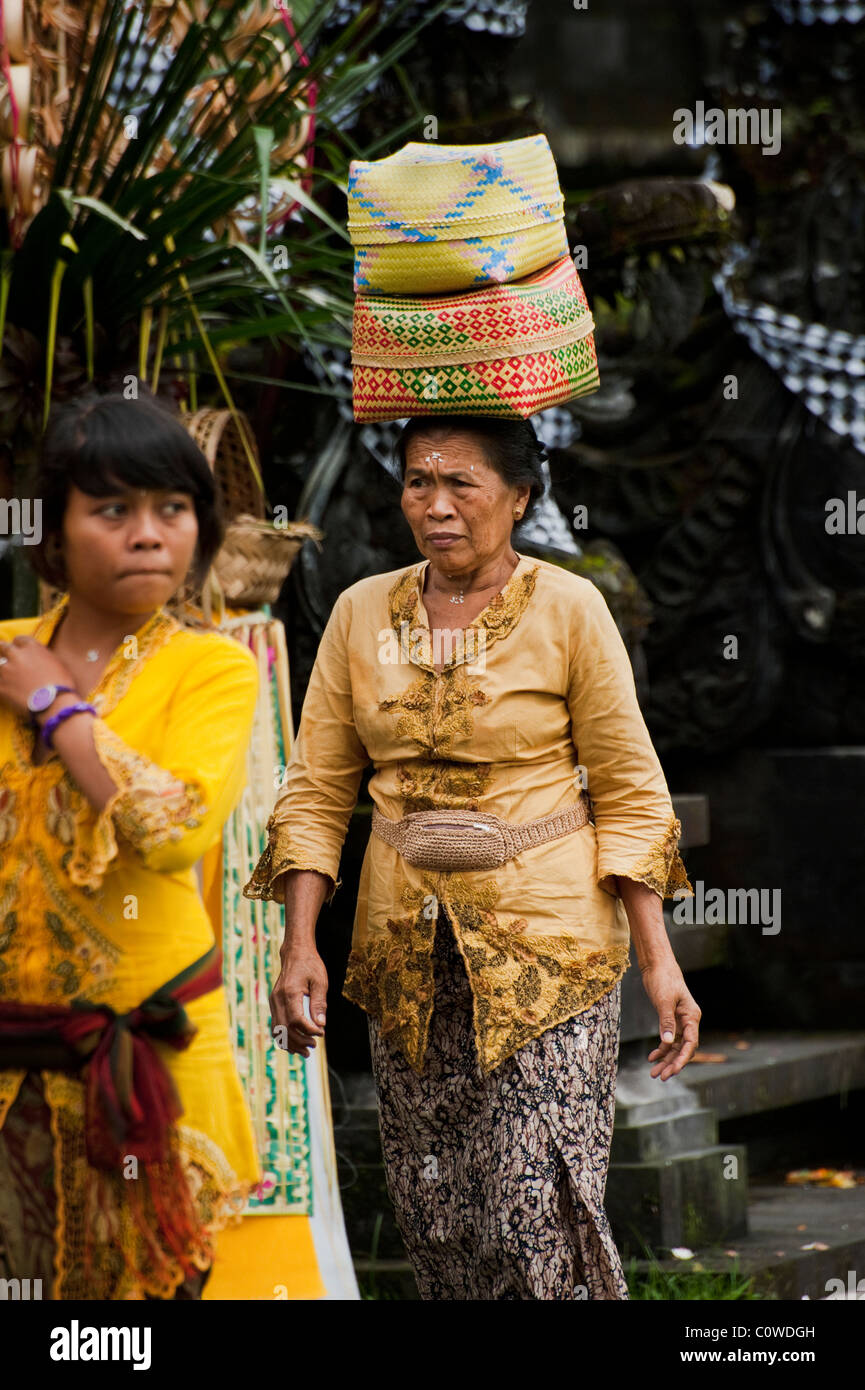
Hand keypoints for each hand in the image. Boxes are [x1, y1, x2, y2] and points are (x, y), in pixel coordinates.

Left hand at [0, 635, 78, 719]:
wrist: (54, 703)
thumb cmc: (62, 684)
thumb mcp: (58, 663)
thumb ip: (44, 657)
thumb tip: (41, 659)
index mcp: (32, 647)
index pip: (19, 639)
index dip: (20, 646)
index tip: (21, 651)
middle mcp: (16, 655)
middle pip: (3, 647)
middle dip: (6, 652)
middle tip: (10, 660)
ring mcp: (6, 670)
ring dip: (4, 670)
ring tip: (10, 678)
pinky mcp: (1, 687)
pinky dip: (2, 686)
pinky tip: (7, 690)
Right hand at [269, 944, 327, 1058]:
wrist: (295, 954)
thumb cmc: (310, 966)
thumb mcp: (320, 982)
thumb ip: (320, 1004)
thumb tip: (321, 1024)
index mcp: (290, 992)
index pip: (296, 1020)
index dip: (309, 1030)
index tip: (321, 1033)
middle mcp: (278, 999)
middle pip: (285, 1029)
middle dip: (300, 1042)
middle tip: (314, 1046)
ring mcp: (273, 1002)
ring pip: (277, 1030)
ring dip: (290, 1044)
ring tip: (305, 1052)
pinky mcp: (274, 1004)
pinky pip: (275, 1025)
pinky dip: (283, 1037)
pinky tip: (295, 1044)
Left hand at [640, 960, 700, 1079]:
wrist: (658, 965)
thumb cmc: (663, 979)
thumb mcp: (664, 1000)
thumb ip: (666, 1021)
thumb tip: (667, 1042)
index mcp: (692, 1016)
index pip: (690, 1043)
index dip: (682, 1059)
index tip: (672, 1071)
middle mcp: (688, 1021)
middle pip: (683, 1048)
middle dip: (671, 1063)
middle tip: (659, 1076)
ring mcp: (680, 1021)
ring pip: (675, 1046)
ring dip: (665, 1059)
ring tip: (653, 1073)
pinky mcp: (670, 1019)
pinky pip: (668, 1039)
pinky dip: (661, 1049)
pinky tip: (652, 1057)